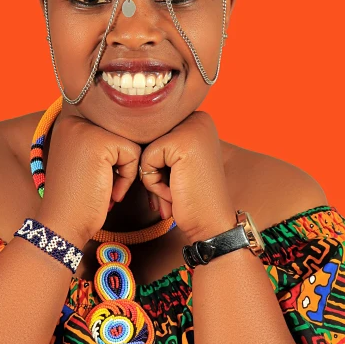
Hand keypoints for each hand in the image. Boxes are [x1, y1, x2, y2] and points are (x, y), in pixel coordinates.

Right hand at [36, 113, 141, 247]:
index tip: (94, 180)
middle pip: (122, 137)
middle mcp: (74, 121)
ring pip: (130, 145)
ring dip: (124, 173)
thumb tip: (132, 134)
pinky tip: (108, 192)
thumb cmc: (76, 199)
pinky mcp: (100, 143)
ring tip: (102, 189)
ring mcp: (85, 129)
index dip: (112, 162)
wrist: (62, 224)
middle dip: (119, 166)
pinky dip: (127, 178)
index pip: (112, 133)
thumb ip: (101, 144)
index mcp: (70, 124)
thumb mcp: (84, 162)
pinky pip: (134, 154)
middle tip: (99, 186)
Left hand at [138, 111, 236, 242]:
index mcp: (199, 119)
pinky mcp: (182, 144)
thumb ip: (163, 141)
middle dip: (154, 170)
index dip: (157, 163)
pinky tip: (174, 192)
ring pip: (146, 150)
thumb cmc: (191, 197)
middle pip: (149, 140)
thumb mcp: (178, 161)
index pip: (154, 134)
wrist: (211, 224)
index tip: (177, 179)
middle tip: (175, 189)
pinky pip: (147, 161)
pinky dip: (153, 183)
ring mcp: (193, 129)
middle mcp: (199, 118)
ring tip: (175, 190)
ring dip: (153, 178)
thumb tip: (132, 131)